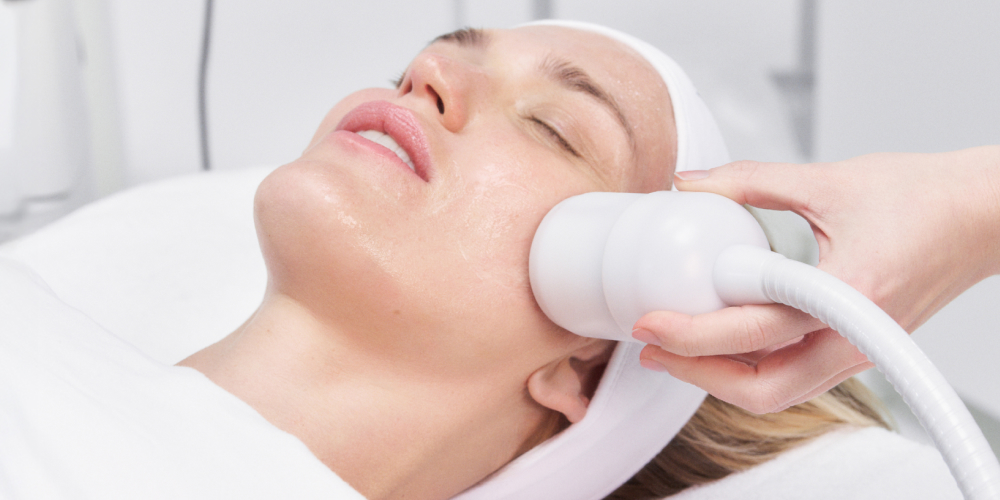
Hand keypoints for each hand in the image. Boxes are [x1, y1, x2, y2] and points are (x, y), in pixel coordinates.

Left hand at [633, 146, 999, 412]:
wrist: (982, 215)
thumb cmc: (922, 197)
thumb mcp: (827, 180)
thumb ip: (750, 181)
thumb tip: (689, 182)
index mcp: (851, 293)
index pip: (757, 331)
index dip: (693, 334)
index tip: (648, 321)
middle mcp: (856, 336)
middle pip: (763, 388)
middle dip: (697, 373)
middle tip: (650, 346)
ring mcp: (859, 350)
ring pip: (778, 391)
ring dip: (719, 377)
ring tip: (673, 348)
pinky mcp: (857, 348)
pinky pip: (794, 377)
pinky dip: (749, 368)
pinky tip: (718, 340)